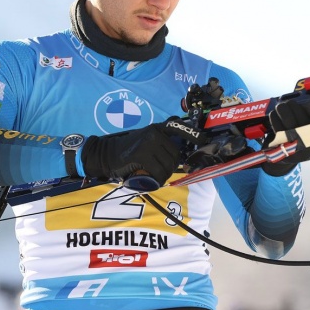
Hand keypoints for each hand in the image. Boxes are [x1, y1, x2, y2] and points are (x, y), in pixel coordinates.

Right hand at [81, 118, 205, 185]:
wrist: (106, 154)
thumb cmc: (127, 151)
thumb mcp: (144, 141)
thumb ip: (159, 144)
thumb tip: (178, 156)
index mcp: (156, 129)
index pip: (177, 128)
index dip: (192, 134)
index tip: (203, 139)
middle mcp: (154, 133)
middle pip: (175, 154)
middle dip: (171, 166)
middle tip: (161, 172)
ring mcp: (148, 143)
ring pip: (168, 164)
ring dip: (165, 175)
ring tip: (156, 177)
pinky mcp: (142, 155)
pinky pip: (158, 171)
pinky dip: (157, 180)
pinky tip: (152, 181)